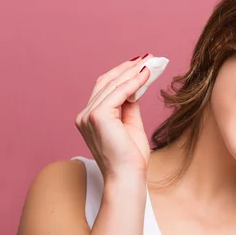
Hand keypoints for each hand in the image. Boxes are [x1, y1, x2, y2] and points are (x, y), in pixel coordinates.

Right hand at [75, 54, 154, 180]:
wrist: (128, 177)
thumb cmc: (131, 158)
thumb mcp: (131, 125)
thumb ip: (130, 105)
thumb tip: (136, 86)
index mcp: (90, 118)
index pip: (105, 88)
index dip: (122, 74)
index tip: (140, 64)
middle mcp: (84, 115)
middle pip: (106, 82)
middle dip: (128, 68)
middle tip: (148, 57)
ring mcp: (88, 115)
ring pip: (112, 85)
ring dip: (133, 72)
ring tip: (151, 63)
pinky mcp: (97, 116)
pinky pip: (118, 93)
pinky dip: (133, 82)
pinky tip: (146, 75)